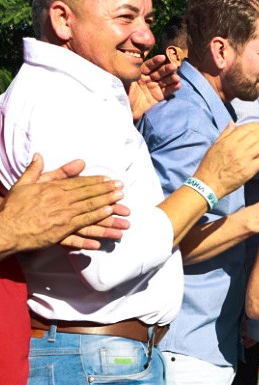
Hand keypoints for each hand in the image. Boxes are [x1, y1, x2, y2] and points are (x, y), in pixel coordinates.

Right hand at [0, 154, 128, 252]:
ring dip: (107, 203)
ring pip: (89, 208)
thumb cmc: (14, 206)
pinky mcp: (62, 230)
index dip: (96, 181)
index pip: (79, 183)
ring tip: (121, 201)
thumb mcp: (23, 183)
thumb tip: (39, 154)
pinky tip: (107, 217)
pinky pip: (84, 224)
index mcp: (53, 188)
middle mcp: (61, 200)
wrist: (6, 227)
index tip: (109, 179)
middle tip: (121, 187)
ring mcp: (63, 215)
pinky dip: (96, 220)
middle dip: (106, 190)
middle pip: (88, 194)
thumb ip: (35, 169)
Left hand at [128, 54, 181, 119]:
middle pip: (159, 72)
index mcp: (138, 73)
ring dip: (172, 78)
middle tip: (174, 66)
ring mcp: (154, 87)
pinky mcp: (159, 97)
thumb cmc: (120, 94)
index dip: (155, 62)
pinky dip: (173, 88)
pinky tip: (178, 84)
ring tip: (177, 78)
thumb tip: (134, 58)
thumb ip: (130, 70)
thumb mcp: (122, 79)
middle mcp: (147, 79)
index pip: (148, 66)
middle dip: (166, 69)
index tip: (162, 57)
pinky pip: (167, 91)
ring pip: (165, 80)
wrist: (122, 110)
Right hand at [194, 122, 258, 198]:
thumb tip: (232, 123)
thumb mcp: (215, 146)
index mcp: (228, 141)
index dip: (256, 125)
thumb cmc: (210, 165)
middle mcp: (237, 148)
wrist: (209, 183)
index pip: (246, 129)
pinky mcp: (249, 170)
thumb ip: (225, 134)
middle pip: (256, 135)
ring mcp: (244, 159)